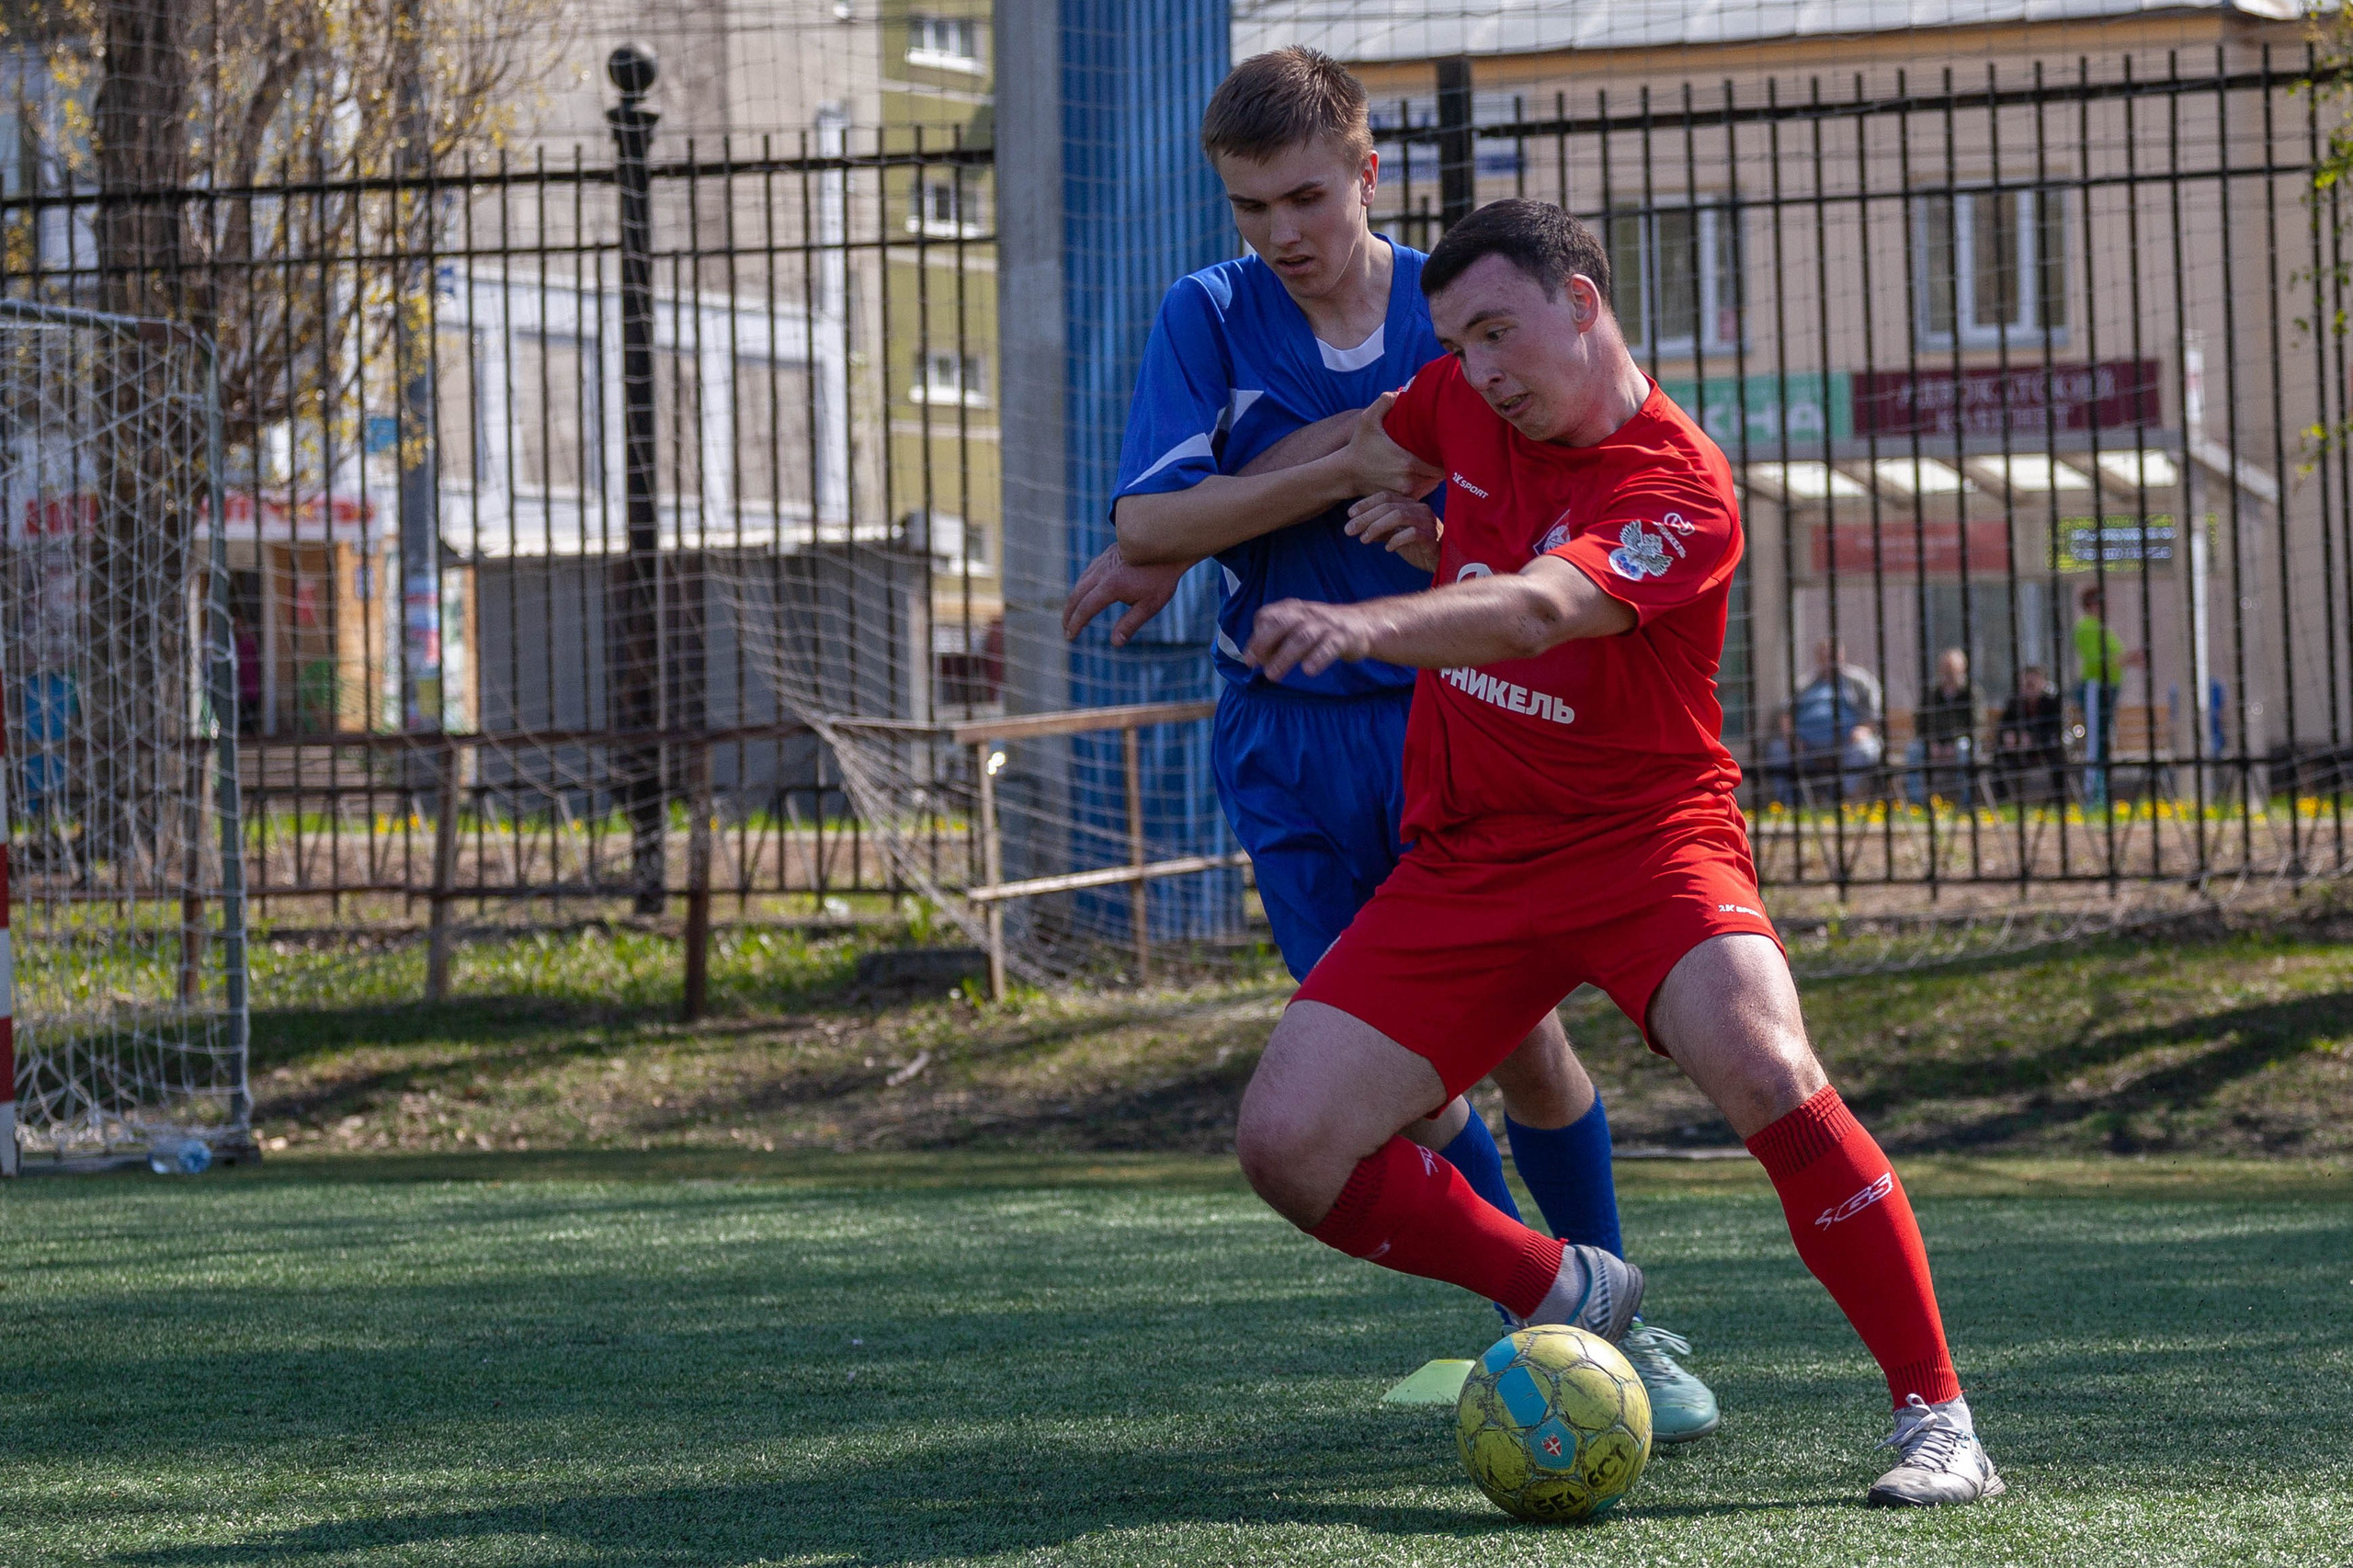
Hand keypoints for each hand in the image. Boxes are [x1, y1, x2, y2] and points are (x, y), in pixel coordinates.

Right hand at [1062, 545, 1189, 645]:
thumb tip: (1115, 643)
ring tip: (1072, 614)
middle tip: (1065, 629)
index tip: (1070, 637)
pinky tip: (1085, 591)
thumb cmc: (1161, 577)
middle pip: (1076, 595)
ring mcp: (1103, 562)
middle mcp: (1102, 573)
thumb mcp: (1150, 605)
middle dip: (1069, 614)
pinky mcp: (1107, 555)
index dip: (1075, 625)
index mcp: (1110, 587)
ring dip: (1074, 600)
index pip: (1086, 609)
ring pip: (1081, 582)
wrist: (1166, 543)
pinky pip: (1088, 572)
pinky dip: (1082, 585)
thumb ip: (1130, 624)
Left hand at [1245, 597, 1379, 682]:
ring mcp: (1326, 625)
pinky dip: (1318, 658)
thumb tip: (1254, 659)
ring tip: (1272, 676)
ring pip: (1302, 636)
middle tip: (1252, 663)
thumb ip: (1276, 640)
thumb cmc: (1322, 629)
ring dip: (1284, 656)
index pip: (1268, 615)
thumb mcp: (1297, 627)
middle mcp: (1307, 614)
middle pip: (1281, 622)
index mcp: (1293, 609)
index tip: (1250, 658)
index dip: (1256, 635)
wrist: (1364, 624)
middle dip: (1263, 642)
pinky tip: (1308, 671)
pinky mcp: (1344, 637)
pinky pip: (1329, 646)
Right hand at [1338, 392, 1442, 499]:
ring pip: (1432, 485)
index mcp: (1407, 463)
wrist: (1346, 474)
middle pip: (1439, 476)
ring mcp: (1405, 494)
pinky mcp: (1401, 500)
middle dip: (1442, 465)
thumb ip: (1385, 401)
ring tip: (1434, 462)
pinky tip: (1423, 474)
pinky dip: (1425, 485)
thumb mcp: (1367, 419)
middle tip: (1443, 452)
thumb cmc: (1359, 446)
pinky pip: (1422, 493)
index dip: (1447, 456)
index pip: (1441, 464)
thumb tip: (1403, 392)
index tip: (1446, 446)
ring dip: (1434, 475)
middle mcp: (1409, 481)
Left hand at [1346, 491, 1440, 573]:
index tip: (1349, 514)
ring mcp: (1427, 521)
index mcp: (1410, 505)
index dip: (1366, 504)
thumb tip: (1358, 528)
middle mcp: (1419, 509)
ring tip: (1363, 539)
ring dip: (1377, 527)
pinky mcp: (1432, 537)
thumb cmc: (1419, 547)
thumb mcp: (1395, 536)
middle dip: (1366, 517)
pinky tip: (1387, 548)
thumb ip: (1381, 531)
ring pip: (1398, 516)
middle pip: (1389, 505)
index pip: (1385, 496)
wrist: (1442, 562)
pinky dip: (1396, 540)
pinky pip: (1412, 533)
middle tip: (1349, 529)